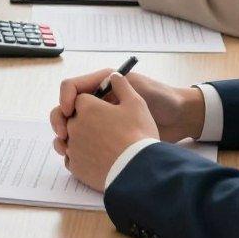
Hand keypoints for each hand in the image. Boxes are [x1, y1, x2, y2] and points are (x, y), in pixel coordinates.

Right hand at [51, 68, 205, 148]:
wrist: (178, 118)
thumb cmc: (161, 99)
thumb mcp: (139, 89)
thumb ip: (121, 85)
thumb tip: (106, 80)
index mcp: (100, 85)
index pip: (71, 88)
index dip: (66, 99)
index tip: (71, 112)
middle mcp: (96, 102)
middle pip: (65, 109)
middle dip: (60, 120)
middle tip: (64, 135)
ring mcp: (98, 121)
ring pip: (70, 128)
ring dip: (64, 137)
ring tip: (65, 148)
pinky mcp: (103, 139)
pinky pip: (81, 144)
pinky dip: (75, 149)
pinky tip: (76, 157)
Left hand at [51, 76, 159, 190]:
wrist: (140, 171)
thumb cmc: (139, 135)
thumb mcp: (136, 103)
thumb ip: (122, 85)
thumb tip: (114, 77)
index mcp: (86, 106)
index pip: (79, 98)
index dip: (90, 102)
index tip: (101, 109)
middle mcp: (74, 125)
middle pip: (70, 117)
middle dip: (81, 119)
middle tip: (99, 126)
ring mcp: (73, 147)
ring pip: (67, 138)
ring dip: (77, 137)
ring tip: (96, 143)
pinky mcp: (75, 167)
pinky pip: (70, 158)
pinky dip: (78, 155)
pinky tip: (94, 157)